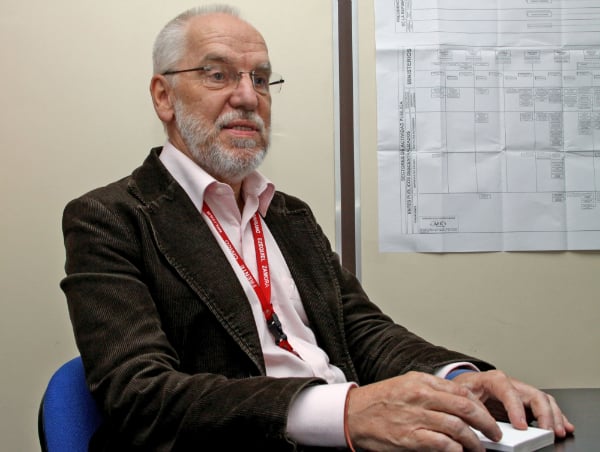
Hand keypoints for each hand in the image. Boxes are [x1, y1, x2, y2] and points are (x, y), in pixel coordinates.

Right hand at [345, 371, 501, 451]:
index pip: (461, 392)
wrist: (353, 414)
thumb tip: (458, 400)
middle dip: (486, 424)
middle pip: (465, 408)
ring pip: (458, 427)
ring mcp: (415, 417)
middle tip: (494, 434)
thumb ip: (431, 390)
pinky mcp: (410, 438)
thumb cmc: (379, 401)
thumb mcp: (406, 384)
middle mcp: (420, 396)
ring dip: (474, 441)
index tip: (488, 417)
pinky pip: (442, 444)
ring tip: (479, 449)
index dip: (480, 407)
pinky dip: (456, 450)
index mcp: (421, 382)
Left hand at [452, 370, 574, 437]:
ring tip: (558, 431)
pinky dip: (556, 416)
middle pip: (533, 394)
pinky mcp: (525, 401)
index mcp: (493, 380)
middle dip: (544, 413)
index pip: (508, 390)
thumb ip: (474, 406)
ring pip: (543, 400)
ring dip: (554, 416)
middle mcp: (510, 384)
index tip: (521, 426)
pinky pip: (545, 406)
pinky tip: (564, 425)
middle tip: (546, 431)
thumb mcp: (463, 395)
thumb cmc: (465, 389)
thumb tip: (483, 422)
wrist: (465, 386)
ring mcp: (520, 392)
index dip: (516, 408)